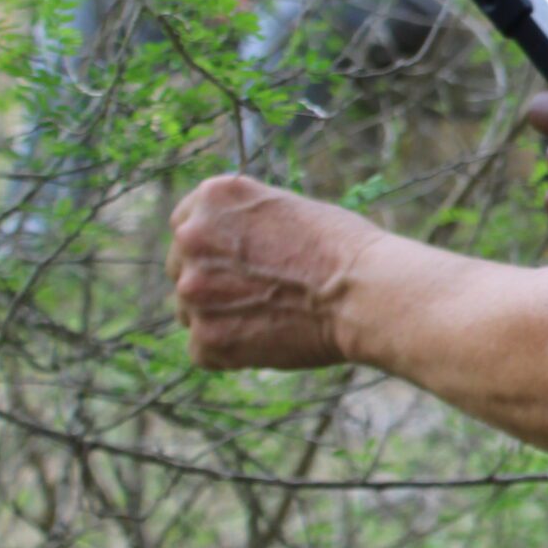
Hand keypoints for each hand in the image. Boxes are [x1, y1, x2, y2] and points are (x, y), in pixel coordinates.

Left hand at [166, 174, 382, 369]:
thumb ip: (241, 223)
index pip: (185, 224)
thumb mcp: (286, 209)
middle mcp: (192, 239)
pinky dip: (229, 349)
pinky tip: (269, 337)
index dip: (211, 244)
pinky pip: (203, 348)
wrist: (365, 293)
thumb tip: (222, 249)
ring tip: (270, 315)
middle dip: (211, 281)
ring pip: (190, 310)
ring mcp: (193, 291)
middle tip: (257, 291)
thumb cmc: (342, 247)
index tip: (234, 260)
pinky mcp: (205, 338)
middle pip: (182, 268)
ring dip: (219, 315)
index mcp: (213, 198)